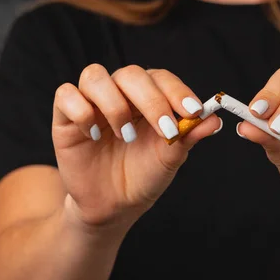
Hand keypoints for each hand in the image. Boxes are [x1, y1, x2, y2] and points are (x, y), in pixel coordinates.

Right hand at [52, 64, 221, 227]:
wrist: (114, 206)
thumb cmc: (143, 176)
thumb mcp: (170, 158)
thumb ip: (188, 136)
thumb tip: (215, 119)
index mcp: (147, 97)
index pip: (160, 78)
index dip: (176, 90)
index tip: (192, 111)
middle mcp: (119, 93)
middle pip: (130, 73)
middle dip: (151, 100)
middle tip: (164, 130)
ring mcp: (91, 102)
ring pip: (95, 76)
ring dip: (114, 104)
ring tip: (125, 136)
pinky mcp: (65, 117)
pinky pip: (65, 94)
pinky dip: (81, 110)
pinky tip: (92, 135)